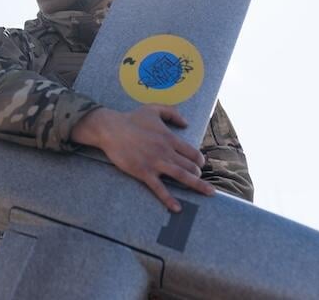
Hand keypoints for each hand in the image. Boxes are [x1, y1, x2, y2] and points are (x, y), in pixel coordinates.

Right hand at [71, 104, 214, 211]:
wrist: (111, 129)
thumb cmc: (132, 119)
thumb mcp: (154, 109)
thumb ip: (172, 113)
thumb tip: (186, 123)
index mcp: (169, 138)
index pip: (193, 153)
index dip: (200, 161)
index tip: (200, 165)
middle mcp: (166, 151)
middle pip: (190, 166)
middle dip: (198, 174)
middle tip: (198, 178)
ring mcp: (155, 163)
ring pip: (181, 176)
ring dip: (197, 185)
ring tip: (207, 192)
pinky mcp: (143, 172)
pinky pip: (159, 189)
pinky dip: (169, 199)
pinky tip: (177, 208)